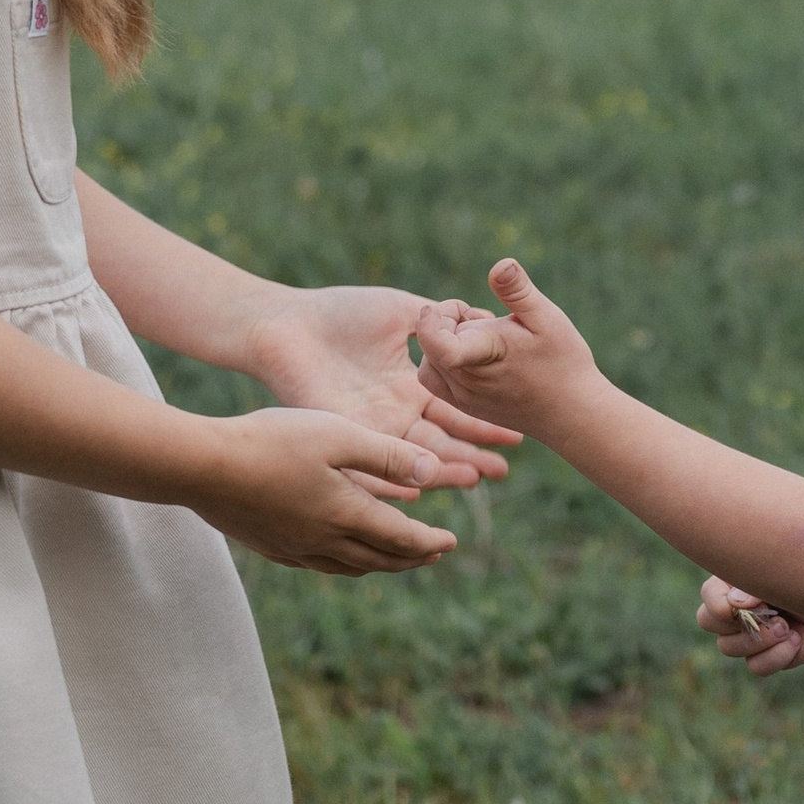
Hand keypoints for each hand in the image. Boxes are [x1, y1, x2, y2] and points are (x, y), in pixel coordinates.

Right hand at [192, 406, 462, 576]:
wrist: (202, 467)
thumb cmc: (270, 440)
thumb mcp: (337, 435)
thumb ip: (387, 456)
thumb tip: (435, 474)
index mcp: (346, 513)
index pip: (401, 537)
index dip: (429, 542)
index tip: (450, 543)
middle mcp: (324, 540)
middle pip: (379, 559)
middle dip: (411, 558)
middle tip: (432, 555)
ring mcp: (294, 547)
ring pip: (348, 567)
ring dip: (378, 565)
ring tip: (391, 559)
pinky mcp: (269, 546)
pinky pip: (316, 564)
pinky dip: (340, 564)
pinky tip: (335, 555)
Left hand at [243, 282, 521, 487]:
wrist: (286, 324)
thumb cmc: (341, 313)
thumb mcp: (404, 311)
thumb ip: (442, 321)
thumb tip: (482, 319)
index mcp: (411, 389)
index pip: (455, 413)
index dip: (483, 424)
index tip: (517, 434)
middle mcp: (394, 415)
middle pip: (440, 442)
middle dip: (472, 456)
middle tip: (502, 471)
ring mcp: (369, 431)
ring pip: (411, 458)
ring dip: (442, 470)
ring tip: (473, 480)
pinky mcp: (342, 438)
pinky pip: (371, 466)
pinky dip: (392, 480)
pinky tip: (417, 492)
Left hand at [414, 259, 601, 438]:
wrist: (572, 413)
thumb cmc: (563, 363)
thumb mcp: (548, 318)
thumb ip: (519, 291)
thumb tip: (500, 264)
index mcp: (483, 355)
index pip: (435, 342)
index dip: (431, 319)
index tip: (458, 307)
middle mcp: (467, 381)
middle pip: (431, 342)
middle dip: (451, 321)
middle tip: (488, 320)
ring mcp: (465, 398)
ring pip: (430, 363)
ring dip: (447, 343)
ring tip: (484, 340)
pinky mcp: (467, 408)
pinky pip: (437, 380)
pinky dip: (447, 362)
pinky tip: (479, 356)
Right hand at [696, 574, 803, 679]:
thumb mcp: (786, 573)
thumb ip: (755, 585)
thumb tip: (735, 604)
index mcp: (736, 582)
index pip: (708, 594)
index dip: (722, 602)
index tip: (756, 597)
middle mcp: (737, 609)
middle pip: (707, 621)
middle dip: (739, 620)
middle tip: (772, 612)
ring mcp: (749, 636)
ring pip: (727, 647)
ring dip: (760, 639)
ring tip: (788, 628)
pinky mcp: (767, 658)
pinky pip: (755, 667)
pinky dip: (778, 656)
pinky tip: (797, 642)